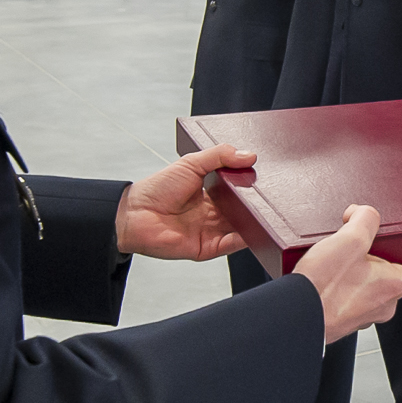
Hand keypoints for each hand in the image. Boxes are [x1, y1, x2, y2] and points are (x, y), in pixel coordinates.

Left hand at [114, 144, 255, 260]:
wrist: (134, 214)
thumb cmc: (156, 189)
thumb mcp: (191, 163)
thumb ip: (219, 156)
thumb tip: (248, 154)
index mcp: (210, 194)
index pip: (237, 192)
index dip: (249, 186)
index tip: (263, 178)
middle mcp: (212, 214)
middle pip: (241, 211)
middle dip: (254, 206)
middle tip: (267, 196)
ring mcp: (210, 231)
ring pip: (240, 228)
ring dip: (253, 223)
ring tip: (265, 212)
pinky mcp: (207, 248)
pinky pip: (230, 245)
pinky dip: (243, 239)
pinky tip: (251, 230)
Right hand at [294, 205, 401, 343]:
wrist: (293, 318)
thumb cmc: (322, 288)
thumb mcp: (349, 240)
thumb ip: (365, 220)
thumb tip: (364, 214)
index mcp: (393, 285)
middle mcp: (382, 306)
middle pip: (395, 281)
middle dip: (384, 263)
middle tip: (368, 246)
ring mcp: (362, 316)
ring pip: (371, 291)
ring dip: (361, 275)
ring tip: (340, 259)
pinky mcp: (341, 321)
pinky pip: (351, 299)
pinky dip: (344, 287)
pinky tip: (326, 276)